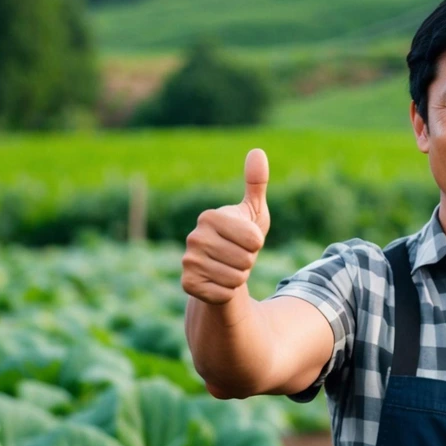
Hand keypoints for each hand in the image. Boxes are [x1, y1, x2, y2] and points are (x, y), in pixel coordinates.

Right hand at [181, 148, 270, 305]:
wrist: (224, 269)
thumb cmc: (242, 238)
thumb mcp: (254, 211)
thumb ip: (256, 183)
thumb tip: (257, 152)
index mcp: (210, 217)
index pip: (254, 239)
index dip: (257, 244)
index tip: (247, 240)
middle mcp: (194, 237)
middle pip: (246, 259)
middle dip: (248, 262)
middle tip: (237, 257)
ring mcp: (188, 261)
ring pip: (236, 278)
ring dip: (239, 277)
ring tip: (229, 268)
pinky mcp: (188, 284)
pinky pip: (223, 293)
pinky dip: (228, 292)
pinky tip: (219, 283)